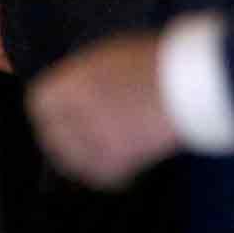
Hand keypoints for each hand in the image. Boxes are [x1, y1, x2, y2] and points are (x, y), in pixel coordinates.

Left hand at [25, 34, 180, 191]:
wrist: (193, 77)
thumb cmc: (157, 61)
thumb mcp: (110, 56)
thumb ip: (85, 77)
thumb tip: (74, 94)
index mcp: (72, 81)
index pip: (40, 105)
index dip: (50, 115)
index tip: (57, 121)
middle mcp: (77, 108)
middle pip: (52, 135)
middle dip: (62, 141)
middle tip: (75, 146)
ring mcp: (96, 134)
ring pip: (74, 160)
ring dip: (84, 162)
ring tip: (100, 158)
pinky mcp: (119, 155)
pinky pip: (104, 175)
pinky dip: (111, 176)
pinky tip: (124, 172)